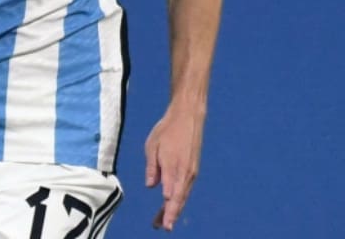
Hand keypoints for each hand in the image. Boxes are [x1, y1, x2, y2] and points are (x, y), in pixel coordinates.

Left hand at [144, 106, 205, 230]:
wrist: (188, 117)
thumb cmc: (167, 129)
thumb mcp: (152, 146)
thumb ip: (152, 167)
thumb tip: (151, 186)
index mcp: (174, 167)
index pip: (171, 195)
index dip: (168, 211)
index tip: (165, 224)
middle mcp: (186, 172)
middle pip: (179, 199)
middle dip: (171, 215)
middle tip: (163, 228)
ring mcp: (191, 172)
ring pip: (183, 195)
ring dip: (175, 209)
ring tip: (164, 221)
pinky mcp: (193, 169)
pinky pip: (186, 188)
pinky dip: (180, 199)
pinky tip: (172, 205)